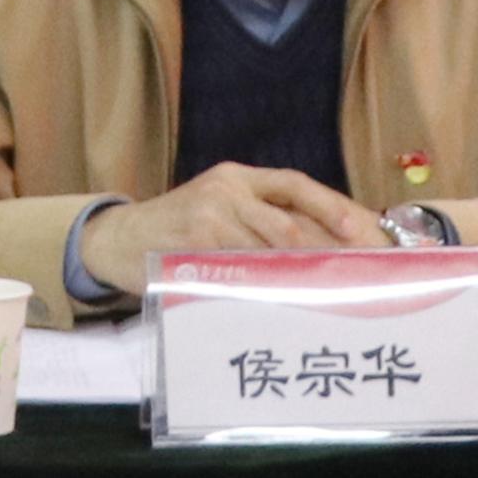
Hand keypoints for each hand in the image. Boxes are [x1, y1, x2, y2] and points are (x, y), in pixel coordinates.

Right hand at [79, 162, 390, 295]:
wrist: (117, 238)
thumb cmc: (176, 231)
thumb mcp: (216, 208)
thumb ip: (256, 219)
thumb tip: (319, 249)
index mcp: (238, 176)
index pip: (295, 184)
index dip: (332, 206)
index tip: (360, 231)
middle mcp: (227, 187)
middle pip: (291, 219)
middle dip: (328, 250)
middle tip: (356, 275)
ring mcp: (210, 212)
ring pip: (270, 247)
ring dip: (300, 274)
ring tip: (327, 296)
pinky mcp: (195, 239)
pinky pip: (241, 266)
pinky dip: (265, 285)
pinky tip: (282, 301)